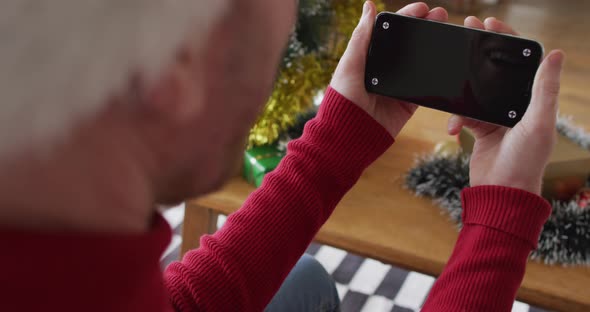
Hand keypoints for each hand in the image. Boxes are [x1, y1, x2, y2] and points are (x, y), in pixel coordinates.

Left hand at [330, 2, 447, 136]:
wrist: (350, 135)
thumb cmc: (343, 99)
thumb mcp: (350, 64)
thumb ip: (362, 36)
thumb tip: (369, 6)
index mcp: (369, 56)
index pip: (391, 31)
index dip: (407, 17)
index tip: (423, 8)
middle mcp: (385, 69)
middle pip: (409, 43)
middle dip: (425, 27)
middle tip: (441, 16)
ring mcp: (398, 85)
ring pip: (420, 61)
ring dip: (434, 46)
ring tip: (447, 31)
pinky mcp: (408, 102)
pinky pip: (426, 86)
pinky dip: (436, 74)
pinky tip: (448, 60)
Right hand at [447, 17, 564, 194]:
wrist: (500, 193)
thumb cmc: (525, 161)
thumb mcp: (538, 123)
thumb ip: (544, 89)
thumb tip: (557, 53)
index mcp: (534, 100)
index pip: (522, 62)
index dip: (506, 40)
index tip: (489, 25)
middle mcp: (516, 105)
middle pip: (496, 71)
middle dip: (480, 52)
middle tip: (467, 31)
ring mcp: (496, 117)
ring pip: (476, 91)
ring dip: (463, 88)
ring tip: (450, 76)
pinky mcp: (479, 129)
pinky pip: (463, 114)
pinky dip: (455, 118)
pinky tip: (452, 128)